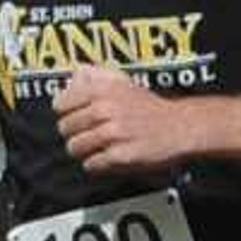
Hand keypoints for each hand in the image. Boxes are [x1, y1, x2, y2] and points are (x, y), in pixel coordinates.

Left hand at [53, 64, 191, 174]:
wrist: (180, 126)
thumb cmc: (150, 107)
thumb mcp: (122, 81)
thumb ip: (95, 77)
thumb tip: (71, 79)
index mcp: (102, 90)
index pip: (61, 104)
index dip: (66, 113)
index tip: (72, 117)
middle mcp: (105, 109)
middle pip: (65, 128)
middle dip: (73, 133)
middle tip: (85, 134)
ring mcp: (112, 133)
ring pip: (75, 147)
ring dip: (83, 150)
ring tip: (95, 147)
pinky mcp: (120, 155)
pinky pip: (92, 163)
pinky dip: (95, 164)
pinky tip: (106, 157)